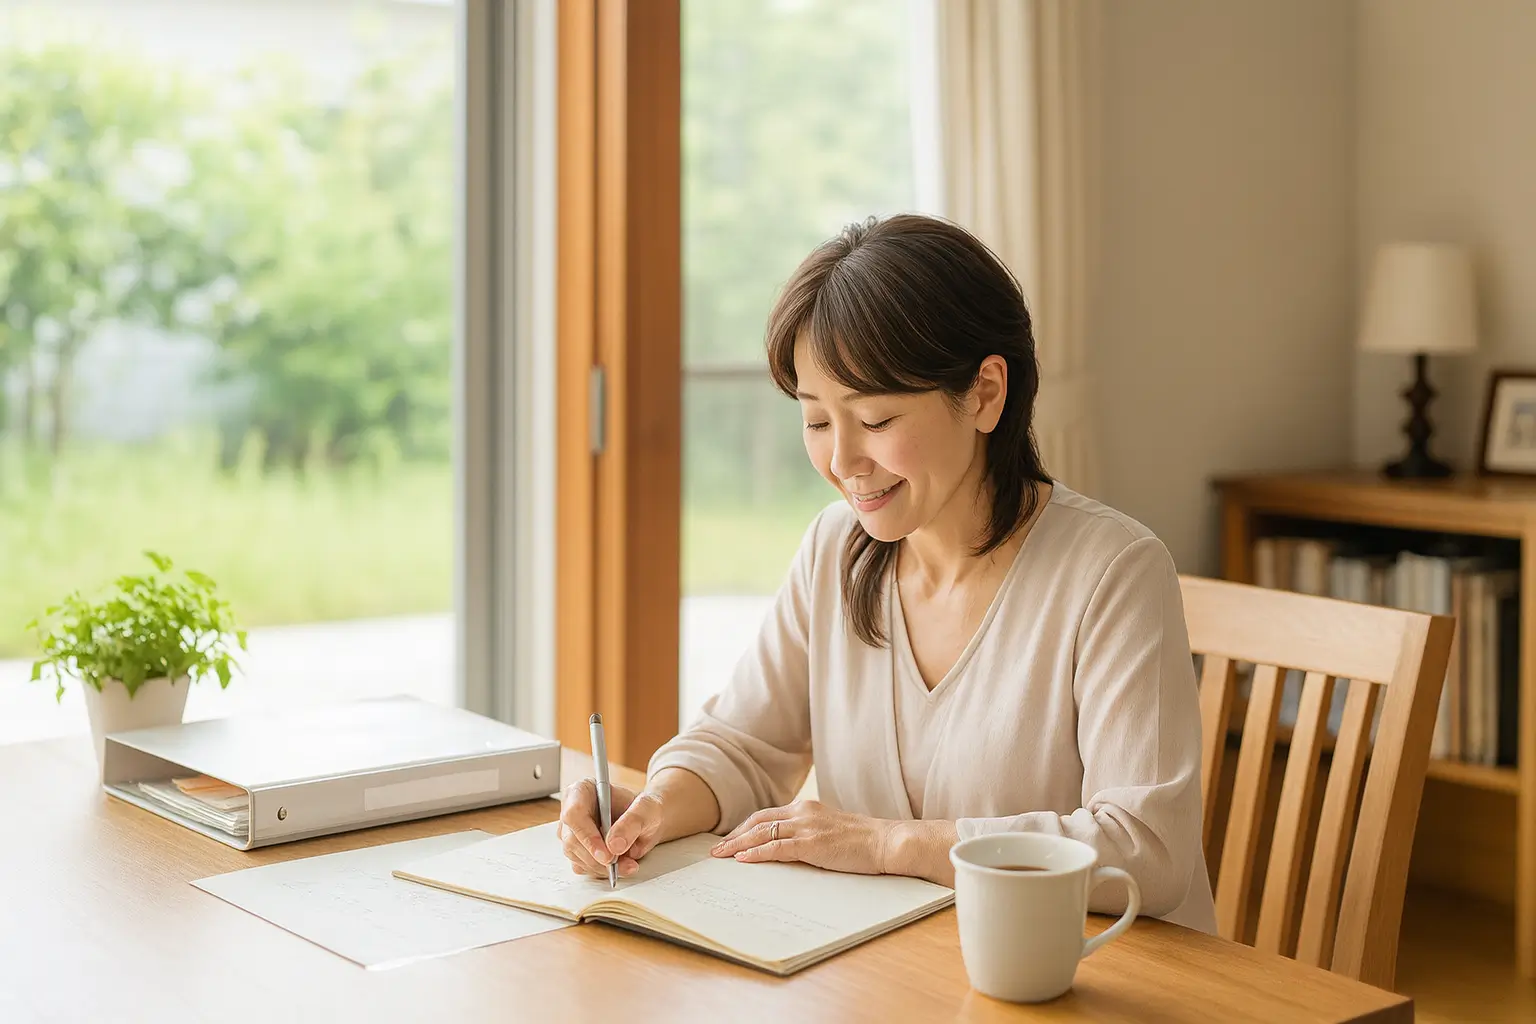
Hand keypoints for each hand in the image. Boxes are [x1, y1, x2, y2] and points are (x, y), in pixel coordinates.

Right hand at [556, 779, 663, 878]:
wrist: (647, 822)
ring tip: (628, 865)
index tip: (606, 854)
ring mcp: (572, 833)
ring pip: (577, 857)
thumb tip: (614, 845)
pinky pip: (583, 867)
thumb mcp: (646, 810)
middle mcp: (572, 812)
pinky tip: (619, 866)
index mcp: (582, 791)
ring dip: (603, 867)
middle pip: (573, 840)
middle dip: (598, 858)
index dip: (587, 836)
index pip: (574, 814)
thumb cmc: (644, 810)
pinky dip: (601, 872)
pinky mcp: (577, 851)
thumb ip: (631, 823)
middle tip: (623, 864)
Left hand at [709, 799, 898, 874]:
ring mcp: (807, 827)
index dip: (745, 828)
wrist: (886, 842)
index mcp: (807, 808)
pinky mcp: (812, 843)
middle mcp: (803, 812)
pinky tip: (742, 860)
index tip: (731, 839)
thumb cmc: (864, 841)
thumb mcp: (831, 831)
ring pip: (762, 833)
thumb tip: (791, 849)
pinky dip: (756, 853)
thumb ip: (810, 834)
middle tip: (717, 850)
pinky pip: (776, 847)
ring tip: (721, 856)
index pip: (767, 815)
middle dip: (735, 836)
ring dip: (738, 845)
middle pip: (758, 821)